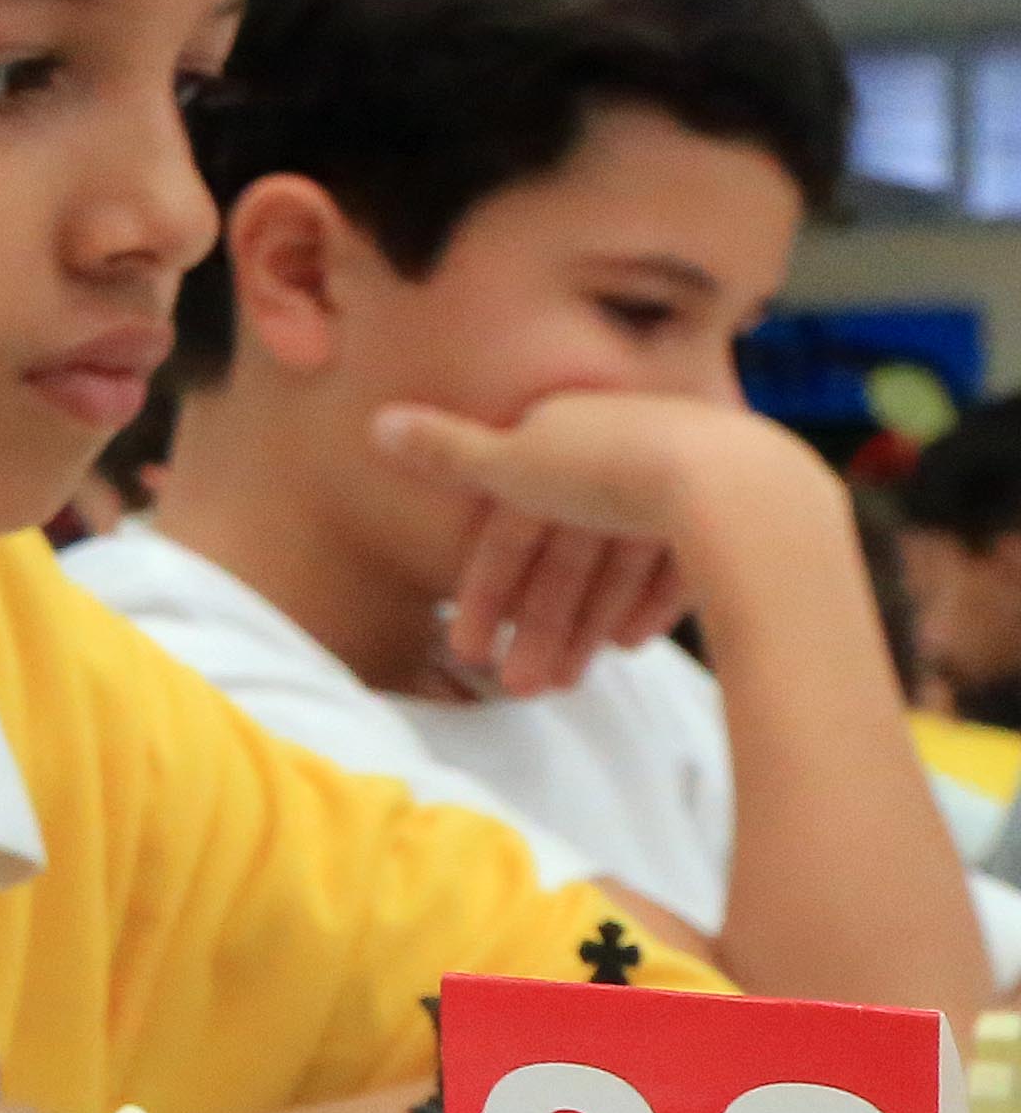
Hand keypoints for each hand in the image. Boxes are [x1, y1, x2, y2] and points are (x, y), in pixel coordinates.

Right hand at [372, 394, 804, 696]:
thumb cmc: (608, 470)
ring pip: (616, 567)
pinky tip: (629, 644)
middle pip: (566, 554)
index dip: (486, 588)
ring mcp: (676, 485)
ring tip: (567, 684)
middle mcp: (617, 454)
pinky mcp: (726, 514)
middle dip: (539, 624)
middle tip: (521, 688)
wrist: (734, 486)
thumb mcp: (507, 462)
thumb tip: (376, 424)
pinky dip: (646, 605)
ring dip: (585, 627)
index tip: (469, 651)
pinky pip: (674, 567)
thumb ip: (444, 454)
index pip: (510, 523)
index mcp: (562, 435)